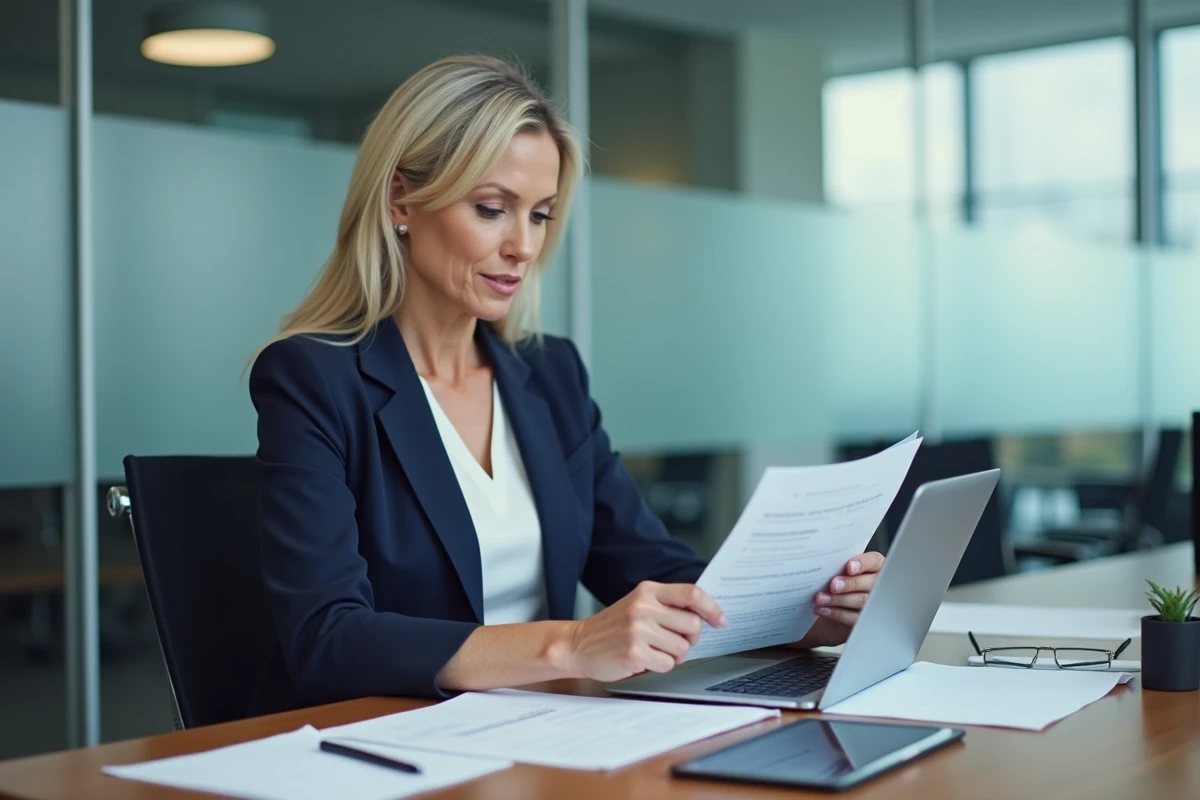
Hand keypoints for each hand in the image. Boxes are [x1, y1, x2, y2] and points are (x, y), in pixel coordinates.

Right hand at [564, 582, 725, 682]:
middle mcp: (643, 607)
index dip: (712, 608)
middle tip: (674, 641)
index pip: (692, 594)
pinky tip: (644, 660)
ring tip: (654, 651)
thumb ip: (667, 605)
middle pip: (693, 625)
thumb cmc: (614, 627)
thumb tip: (707, 614)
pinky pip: (668, 664)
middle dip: (690, 638)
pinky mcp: (634, 653)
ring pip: (683, 648)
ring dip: (674, 655)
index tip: (721, 621)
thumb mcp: (638, 605)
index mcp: (647, 591)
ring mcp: (638, 630)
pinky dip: (661, 666)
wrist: (578, 644)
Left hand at [798, 552, 884, 647]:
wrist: (832, 609)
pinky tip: (823, 609)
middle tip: (833, 585)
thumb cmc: (836, 582)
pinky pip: (855, 618)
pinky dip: (837, 613)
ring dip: (838, 599)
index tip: (849, 567)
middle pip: (870, 583)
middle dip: (850, 584)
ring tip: (821, 598)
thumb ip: (838, 566)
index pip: (873, 561)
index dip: (863, 563)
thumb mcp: (838, 571)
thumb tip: (826, 565)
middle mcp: (879, 583)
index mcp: (875, 566)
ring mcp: (875, 603)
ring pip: (862, 601)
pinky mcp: (866, 620)